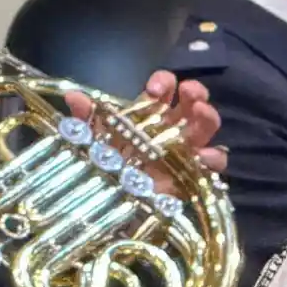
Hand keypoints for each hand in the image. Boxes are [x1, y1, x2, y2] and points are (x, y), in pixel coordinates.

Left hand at [63, 70, 225, 189]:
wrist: (104, 203)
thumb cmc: (101, 165)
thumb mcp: (88, 140)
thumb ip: (84, 118)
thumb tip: (73, 96)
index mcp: (147, 115)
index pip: (162, 90)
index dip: (163, 83)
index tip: (153, 89)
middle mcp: (169, 129)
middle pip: (190, 104)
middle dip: (194, 93)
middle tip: (188, 92)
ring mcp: (183, 150)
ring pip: (205, 128)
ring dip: (207, 116)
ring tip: (200, 112)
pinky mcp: (190, 175)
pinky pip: (212, 164)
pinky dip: (214, 157)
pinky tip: (204, 156)